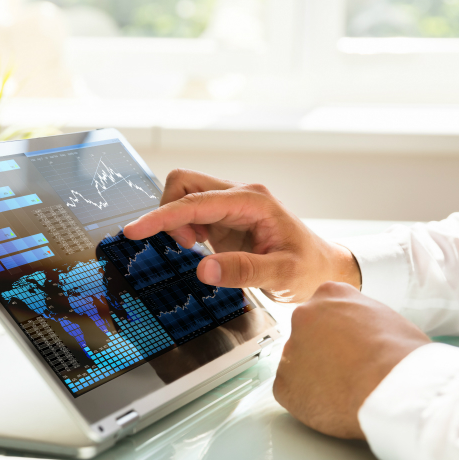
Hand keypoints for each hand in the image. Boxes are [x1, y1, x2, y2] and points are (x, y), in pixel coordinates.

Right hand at [123, 169, 360, 302]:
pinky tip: (198, 249)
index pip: (196, 201)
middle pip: (184, 184)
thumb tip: (203, 269)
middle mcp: (240, 196)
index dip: (162, 216)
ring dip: (175, 222)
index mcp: (253, 202)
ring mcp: (231, 206)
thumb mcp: (283, 275)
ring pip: (184, 195)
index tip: (135, 231)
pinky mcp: (225, 219)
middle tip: (187, 247)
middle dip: (169, 214)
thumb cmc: (308, 268)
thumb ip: (244, 271)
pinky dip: (182, 229)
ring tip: (194, 250)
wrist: (323, 269)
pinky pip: (190, 212)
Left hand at [273, 282, 430, 438]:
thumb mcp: (387, 319)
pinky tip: (333, 404)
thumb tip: (360, 334)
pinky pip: (292, 393)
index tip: (352, 348)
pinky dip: (308, 401)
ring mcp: (289, 350)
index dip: (340, 334)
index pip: (325, 311)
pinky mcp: (283, 384)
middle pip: (307, 337)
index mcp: (330, 295)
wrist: (393, 390)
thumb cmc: (401, 357)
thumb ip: (361, 320)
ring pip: (298, 366)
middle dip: (323, 354)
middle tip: (349, 372)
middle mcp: (303, 316)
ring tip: (346, 390)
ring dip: (315, 378)